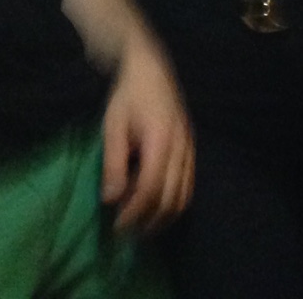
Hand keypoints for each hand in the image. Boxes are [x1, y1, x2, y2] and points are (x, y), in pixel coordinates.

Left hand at [100, 33, 192, 229]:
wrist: (151, 69)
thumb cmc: (127, 96)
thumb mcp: (113, 126)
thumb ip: (114, 162)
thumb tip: (111, 200)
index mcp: (160, 141)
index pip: (150, 188)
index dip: (135, 212)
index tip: (117, 225)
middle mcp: (181, 148)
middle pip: (170, 198)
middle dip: (149, 221)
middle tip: (127, 232)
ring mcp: (190, 148)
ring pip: (184, 196)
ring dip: (163, 217)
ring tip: (142, 226)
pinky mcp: (191, 148)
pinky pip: (188, 185)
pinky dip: (174, 203)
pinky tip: (158, 208)